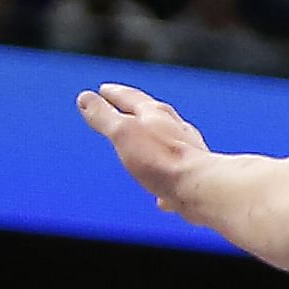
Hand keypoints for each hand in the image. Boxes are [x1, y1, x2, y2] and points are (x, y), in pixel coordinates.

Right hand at [77, 83, 218, 220]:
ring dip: (157, 145)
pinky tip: (162, 199)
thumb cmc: (162, 162)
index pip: (132, 98)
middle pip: (156, 117)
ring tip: (148, 149)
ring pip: (171, 145)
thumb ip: (104, 117)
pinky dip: (166, 184)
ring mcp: (190, 154)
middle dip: (139, 113)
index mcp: (156, 116)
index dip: (116, 94)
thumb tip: (85, 97)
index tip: (104, 89)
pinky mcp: (197, 179)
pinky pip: (178, 179)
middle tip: (128, 109)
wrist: (204, 190)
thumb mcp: (123, 134)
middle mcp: (177, 131)